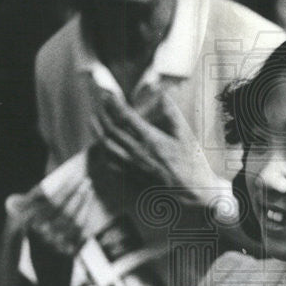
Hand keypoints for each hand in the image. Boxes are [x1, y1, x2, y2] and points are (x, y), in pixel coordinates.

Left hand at [92, 88, 235, 218]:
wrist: (191, 192)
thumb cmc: (191, 163)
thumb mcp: (186, 135)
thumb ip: (172, 113)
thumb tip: (163, 94)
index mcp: (151, 140)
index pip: (126, 117)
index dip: (115, 103)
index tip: (109, 93)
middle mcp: (138, 152)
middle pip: (112, 129)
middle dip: (103, 112)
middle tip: (99, 101)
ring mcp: (133, 165)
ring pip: (107, 145)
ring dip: (98, 129)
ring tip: (94, 118)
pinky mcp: (132, 175)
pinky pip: (111, 161)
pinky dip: (103, 149)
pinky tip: (102, 143)